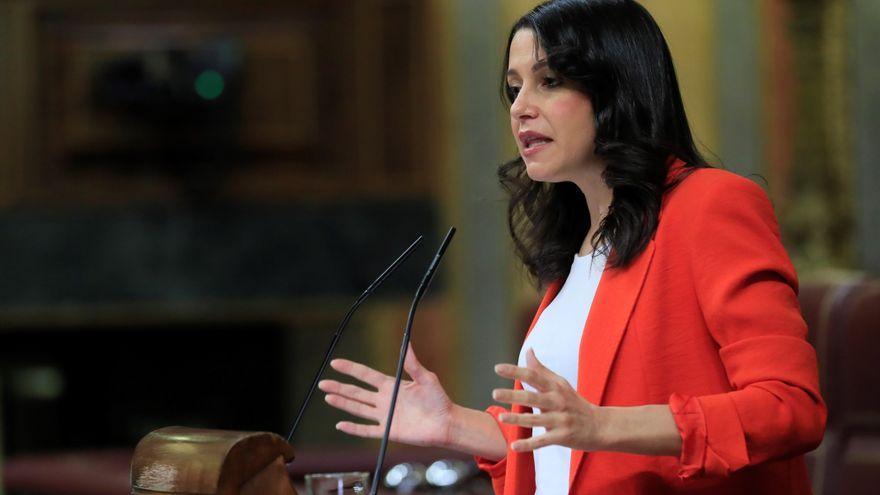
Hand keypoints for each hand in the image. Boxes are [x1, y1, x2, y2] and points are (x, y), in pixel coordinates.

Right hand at [318, 344, 454, 447]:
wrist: (446, 423)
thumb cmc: (439, 399)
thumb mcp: (426, 378)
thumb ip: (413, 364)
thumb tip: (407, 343)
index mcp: (391, 385)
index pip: (365, 375)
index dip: (350, 369)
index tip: (335, 363)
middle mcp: (385, 400)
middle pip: (357, 392)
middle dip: (339, 387)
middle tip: (323, 383)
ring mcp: (385, 416)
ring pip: (358, 409)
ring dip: (343, 404)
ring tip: (327, 397)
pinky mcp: (388, 431)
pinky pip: (367, 430)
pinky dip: (354, 428)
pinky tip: (340, 424)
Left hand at [493, 348, 604, 452]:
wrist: (600, 426)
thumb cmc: (575, 403)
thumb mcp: (560, 384)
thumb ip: (541, 370)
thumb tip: (528, 351)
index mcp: (555, 388)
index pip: (533, 376)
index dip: (515, 371)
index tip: (497, 368)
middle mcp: (557, 402)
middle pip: (533, 397)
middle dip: (513, 395)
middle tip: (495, 393)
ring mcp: (560, 420)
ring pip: (535, 420)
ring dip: (517, 419)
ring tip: (501, 417)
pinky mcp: (562, 437)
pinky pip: (542, 441)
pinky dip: (528, 444)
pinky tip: (513, 446)